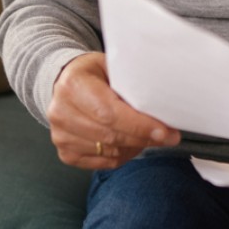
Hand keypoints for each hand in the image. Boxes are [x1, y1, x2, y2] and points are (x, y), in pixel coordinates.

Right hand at [47, 52, 180, 169]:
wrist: (66, 82)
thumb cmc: (95, 73)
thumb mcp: (112, 66)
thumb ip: (132, 83)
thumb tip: (162, 104)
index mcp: (73, 85)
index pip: (109, 113)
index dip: (139, 125)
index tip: (164, 131)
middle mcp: (61, 112)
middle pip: (110, 135)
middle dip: (144, 138)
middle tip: (168, 136)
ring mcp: (60, 135)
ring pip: (108, 151)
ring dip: (136, 147)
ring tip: (150, 136)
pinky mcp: (66, 152)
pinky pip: (102, 162)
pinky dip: (122, 155)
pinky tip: (132, 144)